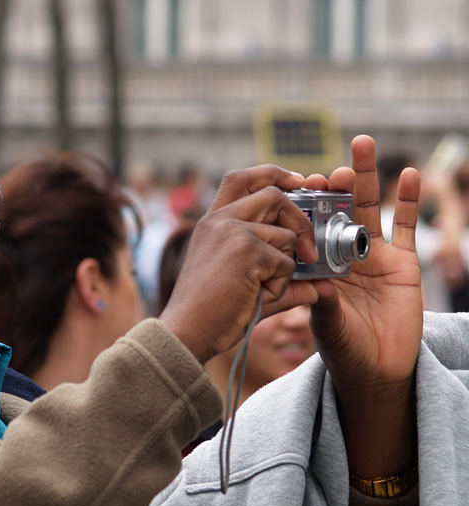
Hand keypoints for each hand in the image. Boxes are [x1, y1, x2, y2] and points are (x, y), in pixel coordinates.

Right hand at [160, 166, 318, 361]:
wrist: (186, 331)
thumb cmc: (208, 311)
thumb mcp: (239, 281)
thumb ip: (277, 275)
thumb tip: (320, 285)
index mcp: (212, 222)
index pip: (242, 178)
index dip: (274, 174)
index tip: (298, 182)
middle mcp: (220, 220)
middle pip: (274, 196)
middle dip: (300, 220)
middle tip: (308, 251)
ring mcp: (233, 232)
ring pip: (286, 236)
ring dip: (285, 267)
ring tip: (262, 290)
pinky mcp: (247, 251)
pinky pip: (286, 264)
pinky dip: (280, 286)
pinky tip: (256, 298)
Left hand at [309, 135, 420, 475]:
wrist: (376, 370)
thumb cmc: (343, 348)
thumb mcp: (327, 324)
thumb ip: (322, 303)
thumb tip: (316, 285)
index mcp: (316, 265)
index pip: (307, 226)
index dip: (304, 206)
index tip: (296, 188)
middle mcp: (341, 254)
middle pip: (336, 209)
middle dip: (331, 185)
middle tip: (325, 168)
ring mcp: (373, 256)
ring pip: (368, 209)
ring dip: (365, 178)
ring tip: (360, 145)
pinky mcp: (403, 263)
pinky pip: (407, 227)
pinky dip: (408, 201)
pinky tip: (407, 175)